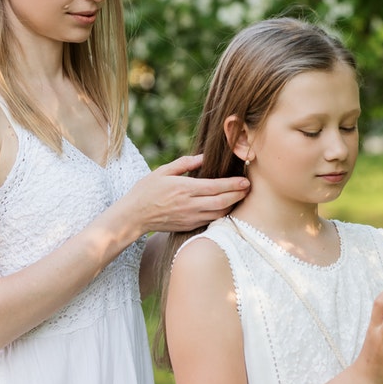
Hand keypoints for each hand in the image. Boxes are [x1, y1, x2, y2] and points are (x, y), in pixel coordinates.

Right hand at [123, 154, 249, 233]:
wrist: (133, 216)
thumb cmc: (146, 191)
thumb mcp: (163, 171)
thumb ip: (185, 163)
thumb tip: (204, 156)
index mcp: (185, 188)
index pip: (216, 186)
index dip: (234, 184)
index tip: (245, 180)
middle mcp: (190, 205)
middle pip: (223, 202)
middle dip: (239, 195)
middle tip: (248, 187)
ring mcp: (190, 218)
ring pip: (219, 214)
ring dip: (232, 206)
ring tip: (239, 196)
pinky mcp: (189, 227)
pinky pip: (210, 221)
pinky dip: (220, 214)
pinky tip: (224, 207)